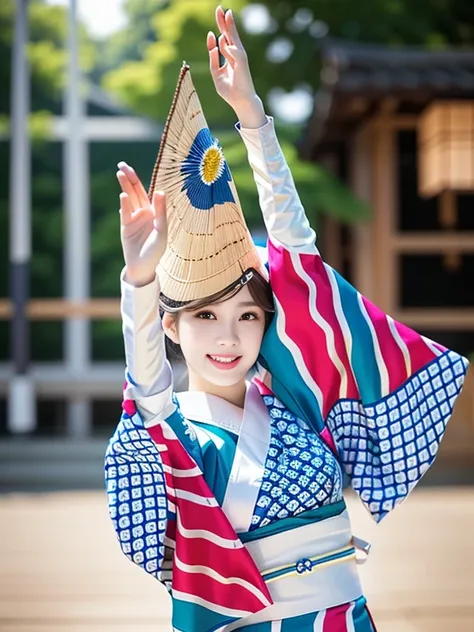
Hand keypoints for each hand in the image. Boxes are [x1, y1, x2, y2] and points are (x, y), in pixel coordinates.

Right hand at [117, 161, 166, 287]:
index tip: (138, 170)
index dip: (142, 181)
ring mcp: (133, 218)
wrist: (143, 267)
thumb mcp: (161, 231)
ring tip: (120, 173)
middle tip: (122, 165)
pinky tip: (123, 195)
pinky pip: (125, 212)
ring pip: (130, 198)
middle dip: (130, 178)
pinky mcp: (125, 225)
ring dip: (125, 186)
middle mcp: (144, 212)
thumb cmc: (155, 251)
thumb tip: (160, 192)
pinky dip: (124, 204)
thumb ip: (161, 212)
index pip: (148, 192)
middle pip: (137, 191)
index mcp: (155, 212)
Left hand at [207, 6, 265, 126]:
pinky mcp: (242, 65)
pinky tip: (224, 42)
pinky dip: (230, 49)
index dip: (220, 27)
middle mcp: (236, 55)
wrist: (240, 102)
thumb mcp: (216, 74)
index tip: (218, 14)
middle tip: (220, 8)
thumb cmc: (230, 90)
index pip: (224, 38)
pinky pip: (235, 54)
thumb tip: (213, 45)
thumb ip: (213, 60)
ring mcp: (240, 59)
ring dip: (229, 27)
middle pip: (229, 34)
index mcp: (230, 56)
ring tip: (226, 13)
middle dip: (224, 21)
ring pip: (233, 39)